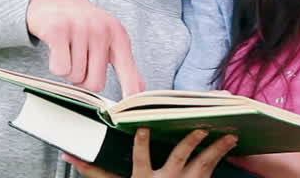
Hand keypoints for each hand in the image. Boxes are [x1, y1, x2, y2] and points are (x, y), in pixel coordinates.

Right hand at [25, 0, 143, 94]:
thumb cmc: (79, 22)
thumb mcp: (107, 37)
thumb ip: (123, 64)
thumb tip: (138, 90)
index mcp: (118, 34)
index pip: (128, 71)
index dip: (129, 93)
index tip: (128, 112)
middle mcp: (101, 30)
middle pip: (95, 83)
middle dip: (83, 78)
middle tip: (78, 58)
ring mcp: (79, 28)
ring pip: (75, 77)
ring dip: (68, 69)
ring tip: (66, 48)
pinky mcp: (58, 30)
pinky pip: (59, 68)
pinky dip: (55, 64)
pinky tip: (56, 47)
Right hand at [65, 128, 238, 177]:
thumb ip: (95, 172)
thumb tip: (70, 155)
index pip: (141, 159)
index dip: (142, 144)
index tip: (143, 128)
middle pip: (179, 158)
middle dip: (190, 142)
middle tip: (200, 128)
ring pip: (203, 164)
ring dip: (216, 149)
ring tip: (229, 135)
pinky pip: (211, 171)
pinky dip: (221, 157)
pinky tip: (229, 146)